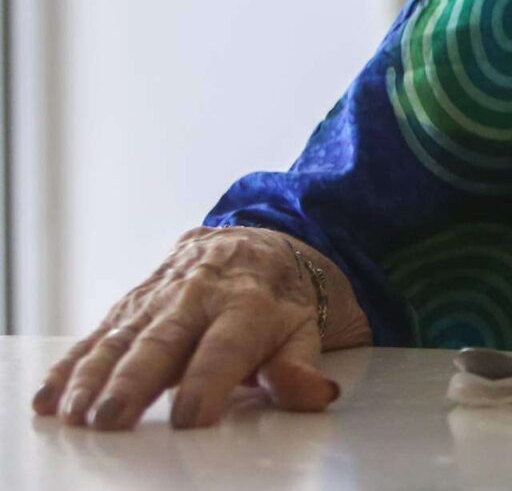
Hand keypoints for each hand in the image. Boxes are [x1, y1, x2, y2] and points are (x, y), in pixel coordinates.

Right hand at [31, 227, 343, 430]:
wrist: (264, 241)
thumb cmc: (285, 300)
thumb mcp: (308, 329)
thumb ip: (301, 366)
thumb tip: (314, 394)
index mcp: (249, 304)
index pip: (226, 347)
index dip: (209, 382)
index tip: (190, 420)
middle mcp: (199, 295)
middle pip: (162, 341)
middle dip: (133, 381)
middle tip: (110, 419)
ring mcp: (160, 296)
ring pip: (121, 338)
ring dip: (92, 378)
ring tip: (74, 414)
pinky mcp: (133, 302)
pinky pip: (98, 334)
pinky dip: (71, 366)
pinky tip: (48, 397)